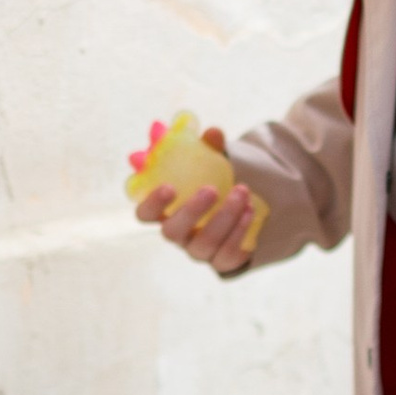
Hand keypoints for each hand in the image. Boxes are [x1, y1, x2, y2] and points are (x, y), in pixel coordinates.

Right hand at [132, 121, 259, 272]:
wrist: (244, 207)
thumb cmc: (218, 182)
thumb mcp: (214, 163)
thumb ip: (209, 148)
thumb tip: (213, 133)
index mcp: (166, 211)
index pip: (144, 214)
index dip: (152, 204)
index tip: (169, 187)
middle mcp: (178, 233)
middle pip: (172, 232)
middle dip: (191, 211)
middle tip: (212, 189)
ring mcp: (198, 250)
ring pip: (204, 243)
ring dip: (224, 217)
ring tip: (243, 192)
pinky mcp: (222, 261)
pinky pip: (227, 255)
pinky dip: (240, 232)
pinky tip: (251, 210)